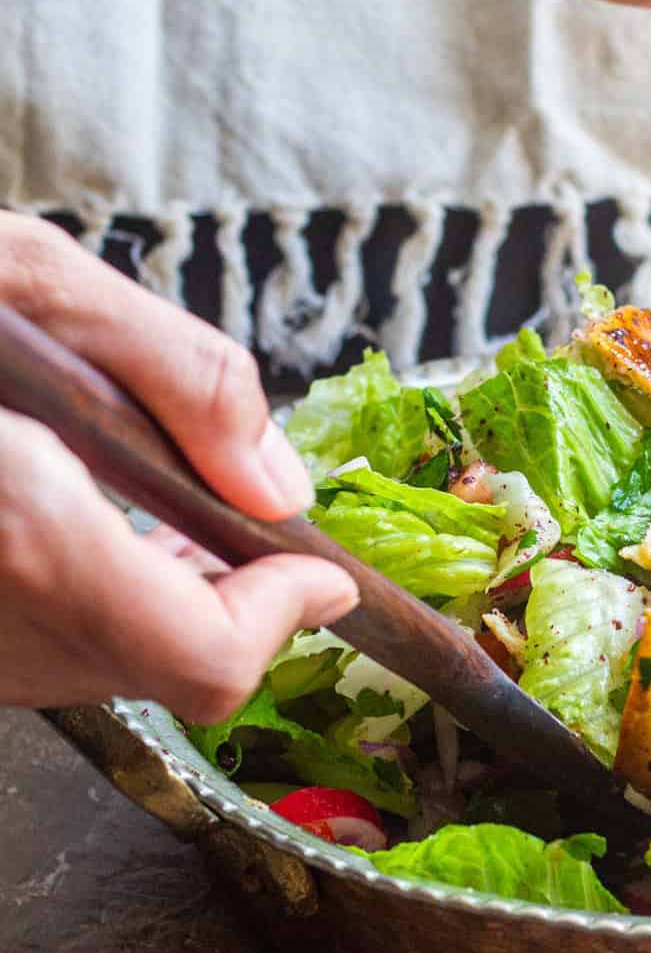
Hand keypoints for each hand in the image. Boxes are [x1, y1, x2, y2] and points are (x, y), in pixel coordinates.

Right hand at [0, 215, 357, 717]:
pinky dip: (77, 604)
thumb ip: (176, 375)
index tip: (317, 572)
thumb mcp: (18, 278)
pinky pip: (21, 649)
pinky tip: (64, 519)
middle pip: (154, 674)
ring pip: (86, 671)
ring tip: (154, 514)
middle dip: (224, 607)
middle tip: (240, 528)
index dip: (282, 619)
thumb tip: (277, 487)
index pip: (202, 658)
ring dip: (150, 610)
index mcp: (13, 526)